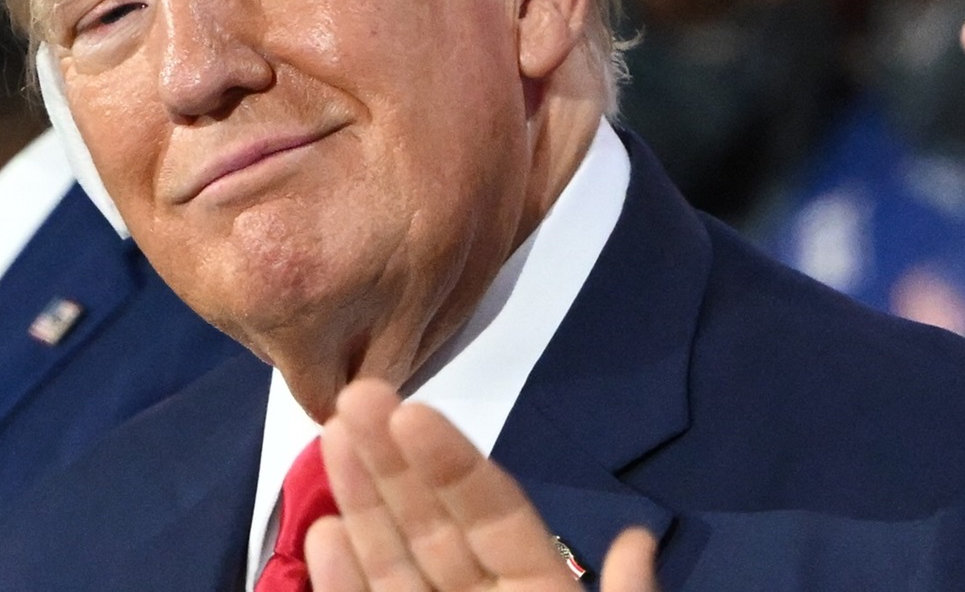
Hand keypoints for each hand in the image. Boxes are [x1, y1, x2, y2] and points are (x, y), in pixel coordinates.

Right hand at [304, 379, 659, 591]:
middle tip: (357, 392)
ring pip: (394, 560)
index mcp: (541, 591)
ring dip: (362, 499)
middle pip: (433, 523)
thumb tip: (639, 537)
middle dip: (393, 459)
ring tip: (333, 433)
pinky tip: (324, 529)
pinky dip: (344, 579)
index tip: (414, 410)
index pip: (492, 512)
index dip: (454, 463)